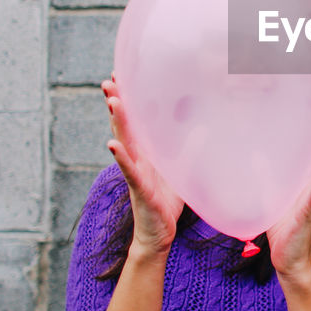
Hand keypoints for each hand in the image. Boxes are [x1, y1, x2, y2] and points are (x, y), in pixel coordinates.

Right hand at [103, 77, 184, 256]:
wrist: (159, 233)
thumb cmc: (166, 203)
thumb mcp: (182, 172)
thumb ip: (189, 150)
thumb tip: (202, 128)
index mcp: (146, 153)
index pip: (135, 121)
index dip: (128, 100)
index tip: (122, 76)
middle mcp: (137, 159)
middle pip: (124, 126)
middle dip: (116, 103)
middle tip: (108, 80)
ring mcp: (135, 173)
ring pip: (124, 143)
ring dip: (117, 122)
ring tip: (112, 101)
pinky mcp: (138, 188)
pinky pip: (128, 171)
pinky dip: (120, 157)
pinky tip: (112, 145)